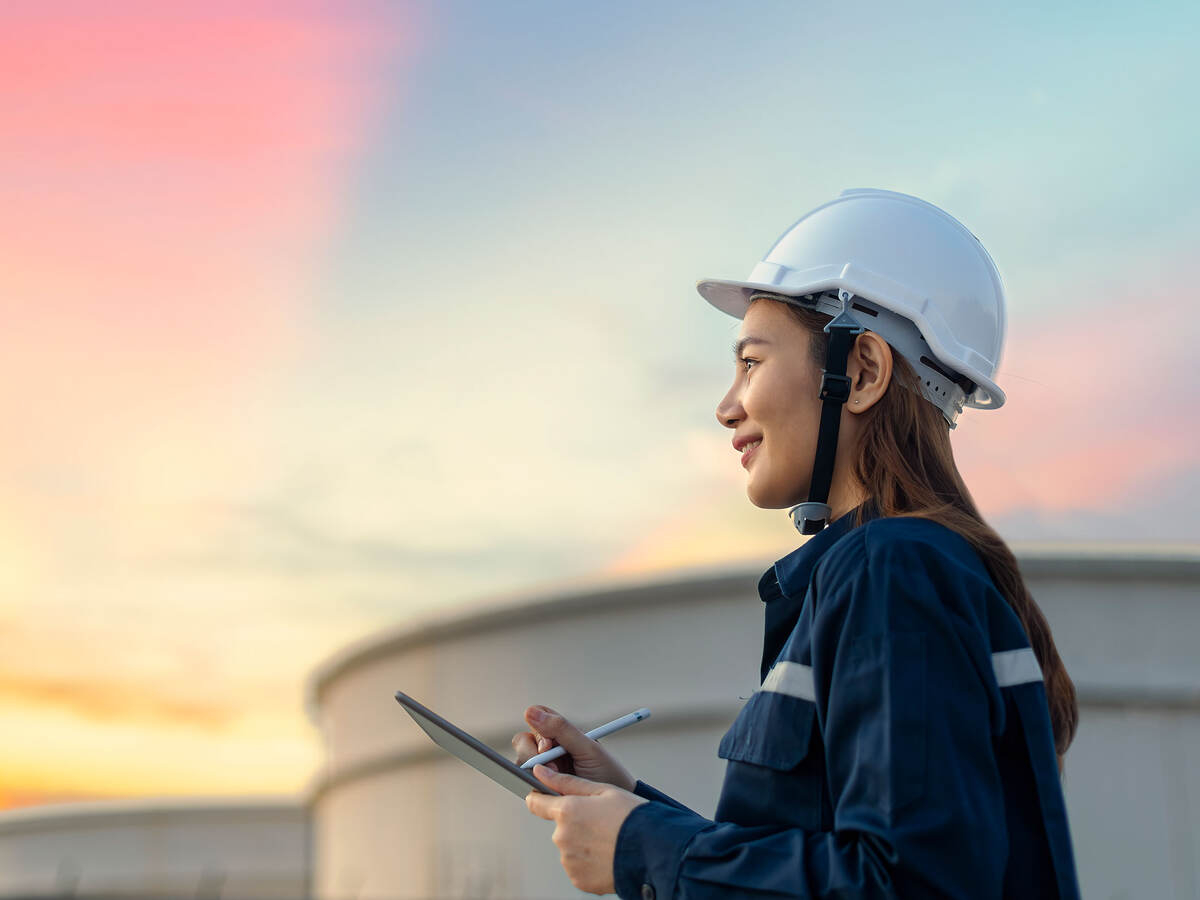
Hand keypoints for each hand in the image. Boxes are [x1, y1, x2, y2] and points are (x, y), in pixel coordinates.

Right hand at [511, 706, 636, 790]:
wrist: (613, 807)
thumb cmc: (606, 773)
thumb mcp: (588, 748)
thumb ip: (561, 729)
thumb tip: (530, 711)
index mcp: (562, 733)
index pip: (537, 717)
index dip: (537, 728)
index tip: (548, 745)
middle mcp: (550, 748)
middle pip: (523, 740)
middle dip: (532, 753)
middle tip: (553, 766)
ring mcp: (544, 768)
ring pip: (521, 761)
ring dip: (535, 770)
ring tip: (558, 779)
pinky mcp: (541, 787)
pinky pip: (526, 782)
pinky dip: (535, 785)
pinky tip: (551, 789)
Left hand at [526, 765, 646, 894]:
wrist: (653, 851)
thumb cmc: (631, 817)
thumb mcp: (603, 790)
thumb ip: (567, 782)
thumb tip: (540, 772)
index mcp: (566, 811)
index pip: (536, 803)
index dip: (540, 798)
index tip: (545, 798)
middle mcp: (562, 837)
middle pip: (560, 826)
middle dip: (575, 822)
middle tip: (601, 822)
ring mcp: (569, 861)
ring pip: (570, 846)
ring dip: (583, 843)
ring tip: (609, 840)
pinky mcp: (578, 879)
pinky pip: (578, 866)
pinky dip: (589, 861)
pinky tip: (608, 855)